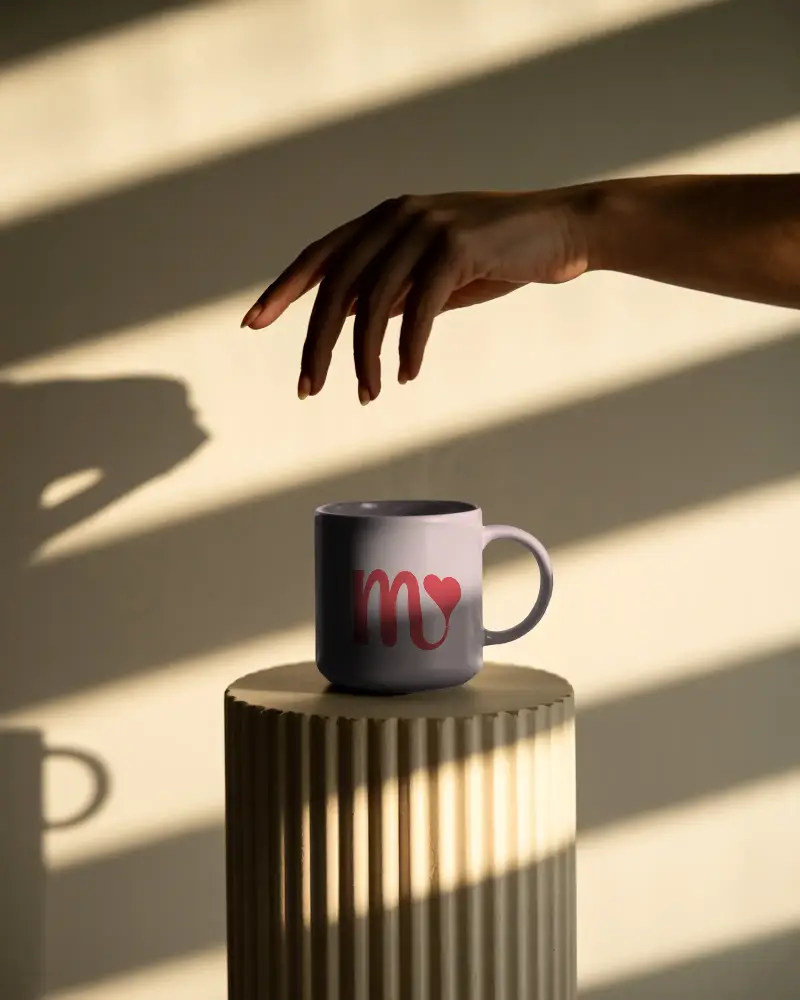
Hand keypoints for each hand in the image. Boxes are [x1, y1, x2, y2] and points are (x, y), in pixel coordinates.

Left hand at [241, 190, 588, 402]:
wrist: (562, 231)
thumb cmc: (499, 254)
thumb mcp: (434, 274)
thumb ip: (395, 289)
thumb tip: (354, 320)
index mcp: (385, 219)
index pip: (320, 256)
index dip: (283, 290)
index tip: (252, 323)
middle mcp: (397, 216)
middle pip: (337, 285)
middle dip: (318, 342)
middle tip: (307, 387)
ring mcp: (426, 226)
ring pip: (374, 302)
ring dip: (364, 357)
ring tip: (364, 396)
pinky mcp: (457, 245)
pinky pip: (420, 308)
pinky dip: (408, 348)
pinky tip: (405, 375)